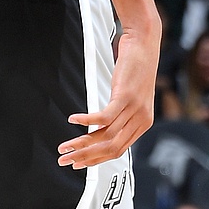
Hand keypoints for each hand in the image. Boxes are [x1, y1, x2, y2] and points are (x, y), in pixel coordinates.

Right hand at [59, 17, 159, 169]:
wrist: (144, 45)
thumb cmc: (135, 70)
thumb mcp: (130, 98)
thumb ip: (121, 117)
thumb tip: (101, 130)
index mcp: (143, 125)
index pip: (118, 151)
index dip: (96, 160)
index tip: (78, 163)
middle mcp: (141, 120)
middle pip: (110, 148)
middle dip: (85, 156)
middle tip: (65, 159)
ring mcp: (134, 110)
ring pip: (105, 136)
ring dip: (81, 142)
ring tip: (64, 145)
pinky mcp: (125, 97)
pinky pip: (103, 117)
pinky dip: (85, 121)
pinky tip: (72, 120)